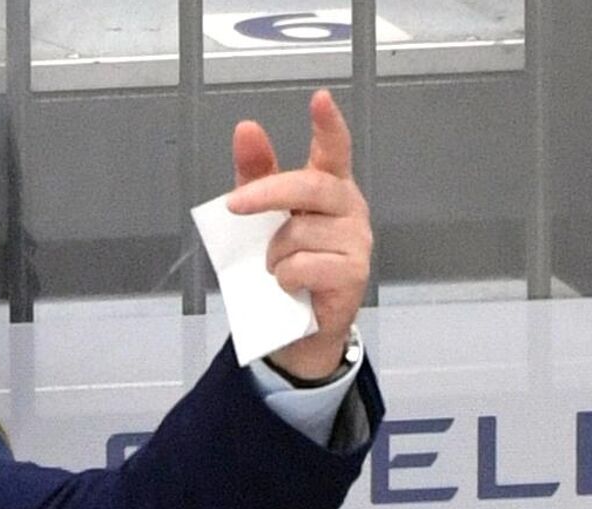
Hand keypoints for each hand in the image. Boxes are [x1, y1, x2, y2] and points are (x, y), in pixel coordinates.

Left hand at [226, 89, 371, 380]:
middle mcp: (349, 207)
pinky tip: (292, 287)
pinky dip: (285, 278)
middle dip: (266, 193)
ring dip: (273, 256)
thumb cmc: (286, 264)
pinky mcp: (354, 272)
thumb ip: (256, 174)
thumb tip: (246, 129)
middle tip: (234, 205)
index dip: (328, 124)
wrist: (297, 326)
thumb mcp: (263, 218)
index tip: (320, 99)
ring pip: (297, 235)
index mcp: (329, 187)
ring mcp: (357, 240)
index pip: (334, 149)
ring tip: (279, 270)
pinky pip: (303, 266)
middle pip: (309, 186)